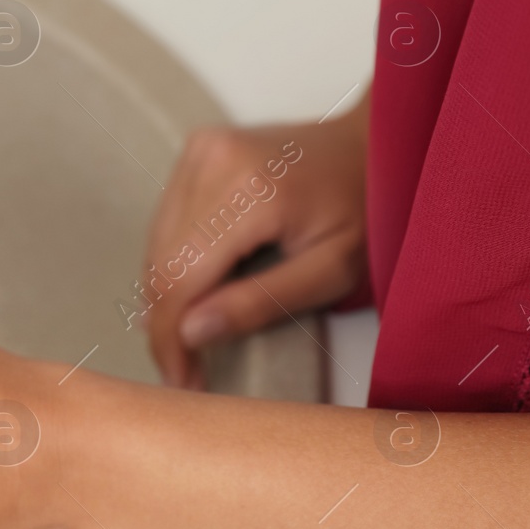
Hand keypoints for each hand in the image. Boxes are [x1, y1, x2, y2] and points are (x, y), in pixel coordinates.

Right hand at [143, 99, 367, 388]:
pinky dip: (174, 263)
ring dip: (166, 297)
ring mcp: (200, 151)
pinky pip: (165, 224)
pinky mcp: (195, 151)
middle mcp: (213, 161)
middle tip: (187, 370)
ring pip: (156, 246)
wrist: (374, 146)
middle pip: (161, 263)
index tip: (180, 382)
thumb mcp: (331, 271)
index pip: (181, 277)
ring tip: (191, 335)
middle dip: (166, 324)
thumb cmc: (366, 210)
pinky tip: (197, 290)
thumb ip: (261, 303)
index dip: (170, 338)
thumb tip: (191, 332)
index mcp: (251, 190)